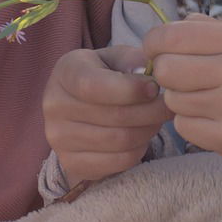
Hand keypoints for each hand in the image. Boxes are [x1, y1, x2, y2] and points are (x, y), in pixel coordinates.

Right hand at [42, 45, 171, 184]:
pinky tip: (141, 137)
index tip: (155, 88)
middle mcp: (54, 105)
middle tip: (167, 106)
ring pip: (120, 141)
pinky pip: (118, 162)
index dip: (130, 90)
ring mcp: (59, 138)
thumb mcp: (116, 58)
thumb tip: (147, 75)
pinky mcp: (71, 163)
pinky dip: (138, 150)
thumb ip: (131, 60)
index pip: (93, 86)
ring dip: (148, 131)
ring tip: (156, 120)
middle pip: (114, 116)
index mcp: (65, 71)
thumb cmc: (104, 76)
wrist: (79, 106)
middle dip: (150, 112)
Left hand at [140, 15, 221, 168]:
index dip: (155, 42)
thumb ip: (212, 30)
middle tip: (182, 76)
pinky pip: (185, 127)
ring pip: (173, 100)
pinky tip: (213, 117)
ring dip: (181, 98)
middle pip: (167, 70)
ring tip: (206, 97)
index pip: (173, 36)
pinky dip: (192, 122)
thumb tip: (174, 25)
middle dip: (167, 72)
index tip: (157, 49)